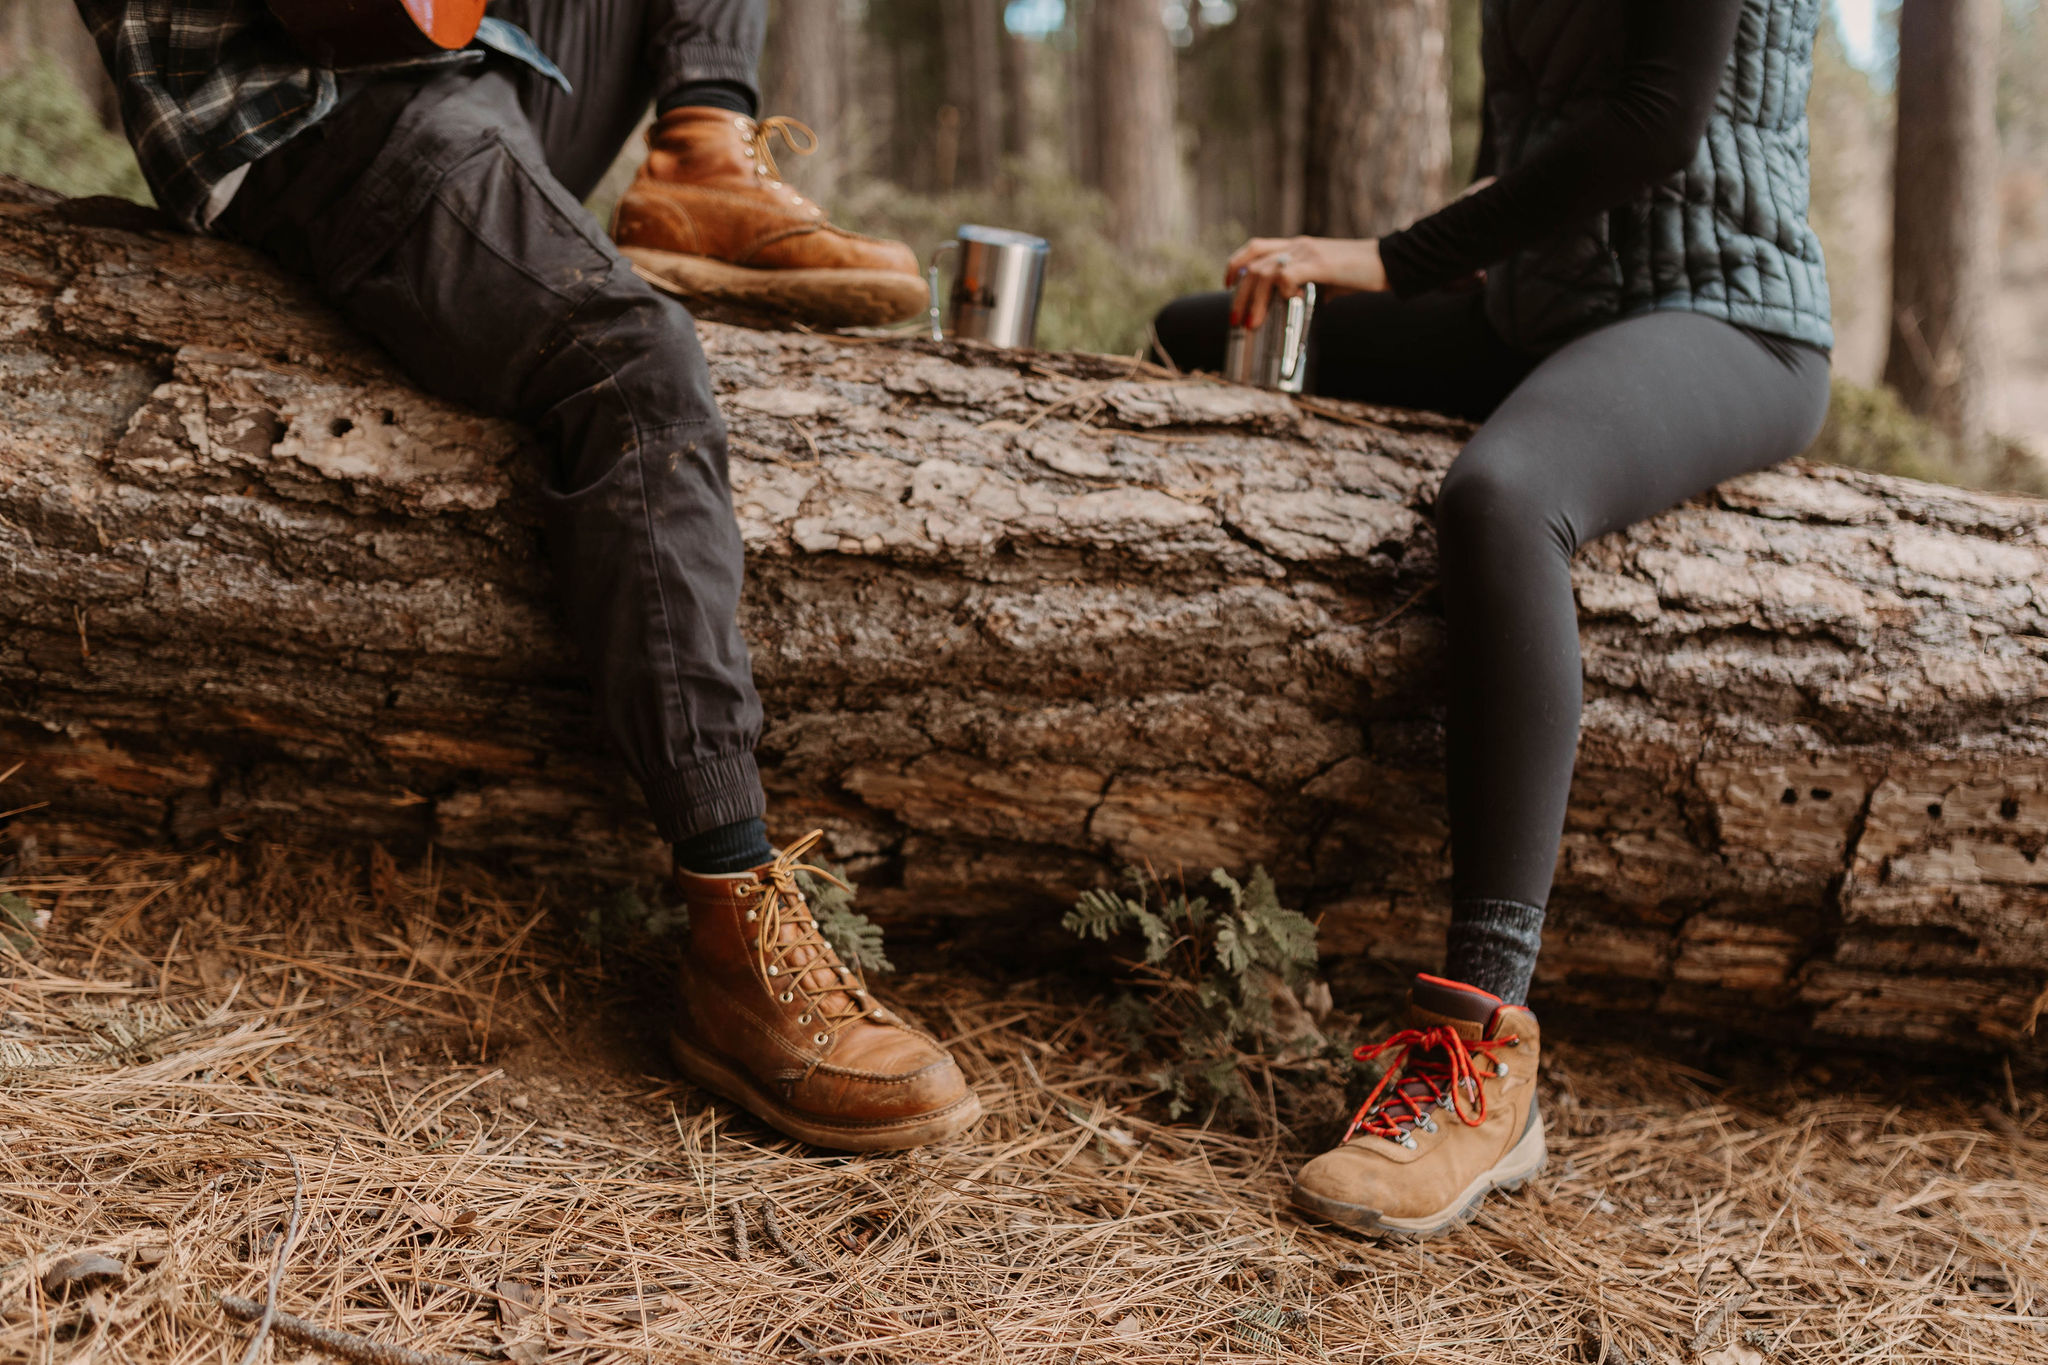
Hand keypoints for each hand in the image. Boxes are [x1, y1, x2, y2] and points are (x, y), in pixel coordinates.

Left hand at [1225, 236, 1388, 330]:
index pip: (1255, 247)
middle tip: (1235, 320)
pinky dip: (1281, 290)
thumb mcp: (1328, 279)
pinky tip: (1287, 303)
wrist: (1389, 262)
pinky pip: (1287, 274)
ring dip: (1252, 300)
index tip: (1227, 286)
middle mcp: (1298, 246)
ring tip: (1250, 324)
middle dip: (1238, 294)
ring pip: (1264, 271)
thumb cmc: (1361, 274)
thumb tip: (1296, 308)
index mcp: (1297, 246)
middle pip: (1253, 263)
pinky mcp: (1320, 264)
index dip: (1235, 265)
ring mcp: (1308, 253)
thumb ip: (1309, 287)